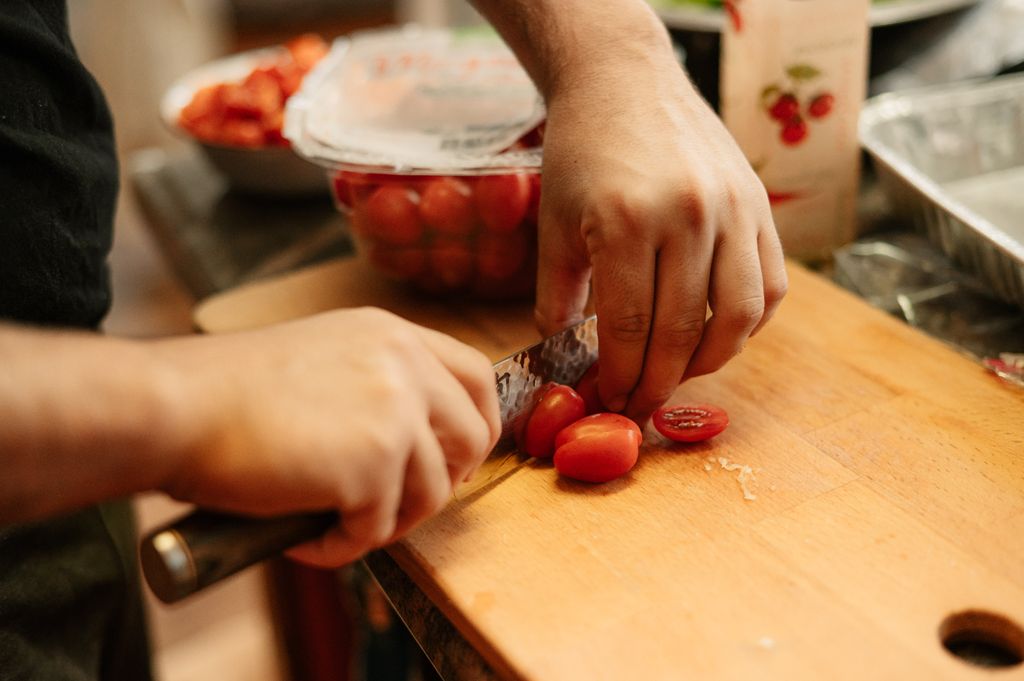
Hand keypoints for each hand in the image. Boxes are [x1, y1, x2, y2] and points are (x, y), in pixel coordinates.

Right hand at [153, 308, 499, 567]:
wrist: (176, 405)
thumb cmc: (227, 390)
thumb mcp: (322, 355)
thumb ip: (375, 381)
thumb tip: (410, 441)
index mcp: (391, 334)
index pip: (476, 375)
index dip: (475, 424)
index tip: (456, 457)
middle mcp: (404, 366)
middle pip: (471, 437)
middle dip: (445, 481)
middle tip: (399, 503)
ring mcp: (394, 414)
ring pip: (431, 492)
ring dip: (388, 520)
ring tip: (337, 524)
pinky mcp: (372, 465)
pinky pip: (378, 529)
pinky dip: (342, 546)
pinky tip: (305, 537)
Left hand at [534, 31, 786, 420]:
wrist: (625, 81)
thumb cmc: (581, 152)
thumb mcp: (554, 225)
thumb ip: (558, 298)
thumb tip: (568, 358)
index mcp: (627, 221)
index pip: (629, 327)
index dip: (620, 375)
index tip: (612, 399)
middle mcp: (688, 215)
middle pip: (683, 331)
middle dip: (659, 382)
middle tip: (641, 403)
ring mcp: (733, 210)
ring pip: (738, 317)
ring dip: (709, 362)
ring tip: (679, 373)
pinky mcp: (760, 206)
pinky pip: (769, 286)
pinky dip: (748, 324)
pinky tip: (717, 334)